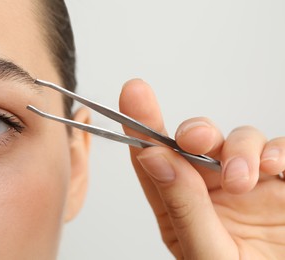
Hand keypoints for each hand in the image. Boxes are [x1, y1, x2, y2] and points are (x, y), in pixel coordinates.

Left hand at [119, 79, 284, 258]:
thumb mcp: (206, 253)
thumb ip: (183, 207)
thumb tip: (154, 158)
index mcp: (179, 207)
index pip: (155, 159)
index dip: (141, 124)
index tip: (133, 94)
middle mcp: (210, 189)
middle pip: (195, 142)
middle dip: (194, 132)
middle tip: (194, 139)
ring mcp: (247, 182)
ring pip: (237, 139)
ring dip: (238, 150)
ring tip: (241, 181)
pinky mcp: (281, 182)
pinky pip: (279, 150)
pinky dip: (277, 151)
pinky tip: (270, 166)